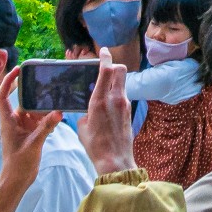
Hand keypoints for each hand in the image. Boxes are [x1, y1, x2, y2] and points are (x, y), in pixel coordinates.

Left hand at [0, 65, 63, 211]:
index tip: (18, 69)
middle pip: (22, 101)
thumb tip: (58, 112)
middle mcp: (13, 121)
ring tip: (55, 102)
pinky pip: (39, 120)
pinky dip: (47, 118)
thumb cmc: (18, 164)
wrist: (17, 180)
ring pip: (33, 110)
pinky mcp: (29, 134)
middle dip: (34, 94)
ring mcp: (21, 127)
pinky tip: (56, 118)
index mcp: (8, 121)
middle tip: (47, 85)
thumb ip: (45, 127)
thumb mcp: (33, 144)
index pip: (2, 96)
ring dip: (43, 108)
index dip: (7, 81)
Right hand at [81, 59, 134, 174]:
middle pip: (120, 70)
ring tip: (104, 88)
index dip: (105, 57)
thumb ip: (84, 113)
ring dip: (115, 80)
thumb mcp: (82, 127)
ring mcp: (124, 104)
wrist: (115, 160)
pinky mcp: (129, 111)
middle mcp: (115, 99)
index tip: (103, 51)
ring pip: (123, 82)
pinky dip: (116, 93)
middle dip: (113, 65)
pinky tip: (108, 103)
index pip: (106, 70)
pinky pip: (123, 95)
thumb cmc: (95, 146)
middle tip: (105, 68)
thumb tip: (87, 110)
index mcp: (100, 101)